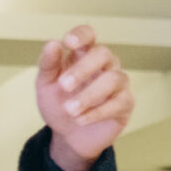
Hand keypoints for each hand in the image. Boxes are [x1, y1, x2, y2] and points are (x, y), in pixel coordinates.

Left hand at [35, 27, 133, 170]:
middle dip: (83, 69)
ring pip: (113, 79)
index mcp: (83, 55)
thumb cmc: (58, 104)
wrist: (67, 136)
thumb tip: (52, 43)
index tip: (68, 42)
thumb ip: (47, 64)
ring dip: (88, 95)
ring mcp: (118, 84)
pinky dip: (97, 112)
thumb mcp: (45, 85)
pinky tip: (80, 120)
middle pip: (103, 54)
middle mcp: (104, 65)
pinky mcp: (125, 104)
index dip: (82, 34)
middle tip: (63, 86)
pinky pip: (118, 103)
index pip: (89, 35)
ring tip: (70, 110)